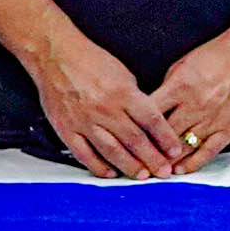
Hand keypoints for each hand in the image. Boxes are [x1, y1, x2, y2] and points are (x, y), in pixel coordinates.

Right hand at [36, 28, 185, 179]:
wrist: (55, 54)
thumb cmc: (89, 60)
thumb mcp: (122, 74)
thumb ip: (135, 99)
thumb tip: (149, 122)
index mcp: (123, 93)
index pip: (151, 121)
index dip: (166, 139)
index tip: (175, 152)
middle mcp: (105, 109)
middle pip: (135, 140)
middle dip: (152, 159)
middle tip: (163, 171)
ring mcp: (85, 121)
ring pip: (112, 151)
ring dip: (129, 166)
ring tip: (142, 176)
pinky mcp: (67, 129)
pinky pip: (84, 154)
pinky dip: (98, 166)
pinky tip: (109, 173)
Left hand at [149, 27, 229, 166]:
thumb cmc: (215, 57)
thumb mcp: (182, 65)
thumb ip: (167, 89)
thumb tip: (152, 109)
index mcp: (179, 87)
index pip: (150, 114)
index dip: (136, 129)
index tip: (128, 140)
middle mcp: (194, 106)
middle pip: (164, 135)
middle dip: (149, 151)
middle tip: (137, 162)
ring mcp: (212, 120)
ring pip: (183, 147)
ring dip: (167, 161)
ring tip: (155, 170)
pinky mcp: (228, 129)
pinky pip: (208, 151)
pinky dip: (193, 163)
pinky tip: (181, 170)